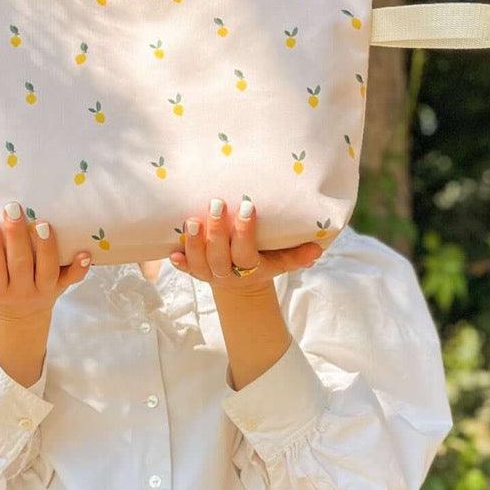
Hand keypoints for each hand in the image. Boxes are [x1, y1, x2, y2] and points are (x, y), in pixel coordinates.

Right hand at [0, 201, 91, 319]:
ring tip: (42, 223)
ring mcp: (43, 289)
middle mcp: (20, 290)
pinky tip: (85, 251)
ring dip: (46, 247)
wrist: (21, 311)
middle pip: (19, 264)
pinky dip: (80, 267)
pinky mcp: (62, 286)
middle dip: (15, 237)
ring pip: (46, 269)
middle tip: (12, 209)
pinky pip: (73, 279)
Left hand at [170, 197, 333, 296]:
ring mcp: (209, 274)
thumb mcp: (282, 261)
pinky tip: (171, 252)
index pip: (246, 252)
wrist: (242, 286)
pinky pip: (185, 269)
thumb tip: (318, 247)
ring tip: (191, 220)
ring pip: (199, 262)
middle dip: (217, 231)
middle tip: (216, 203)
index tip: (247, 206)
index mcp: (251, 269)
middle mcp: (227, 274)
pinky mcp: (195, 272)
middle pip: (219, 256)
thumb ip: (298, 255)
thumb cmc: (264, 263)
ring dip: (194, 243)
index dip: (245, 232)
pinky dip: (179, 262)